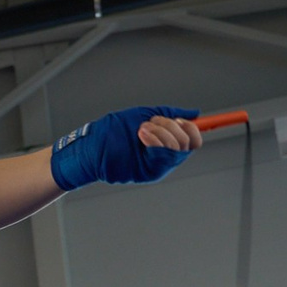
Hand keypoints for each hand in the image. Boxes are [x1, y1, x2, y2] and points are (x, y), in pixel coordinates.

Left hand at [48, 107, 202, 190]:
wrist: (91, 144)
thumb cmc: (113, 130)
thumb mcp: (144, 115)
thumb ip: (168, 114)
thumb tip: (194, 113)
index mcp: (164, 144)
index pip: (193, 141)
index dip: (192, 129)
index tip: (180, 118)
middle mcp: (163, 158)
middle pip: (188, 144)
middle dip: (172, 127)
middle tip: (151, 122)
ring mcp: (156, 167)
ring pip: (177, 150)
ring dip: (162, 133)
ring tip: (141, 130)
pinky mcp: (147, 173)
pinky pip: (164, 158)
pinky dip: (156, 141)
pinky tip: (141, 135)